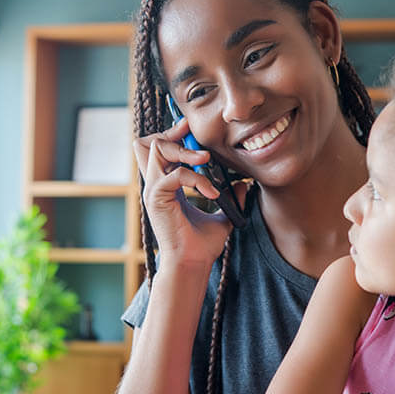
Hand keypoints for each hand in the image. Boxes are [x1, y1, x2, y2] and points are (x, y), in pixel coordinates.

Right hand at [132, 118, 249, 269]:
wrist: (193, 264)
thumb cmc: (202, 245)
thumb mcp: (221, 216)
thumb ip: (231, 198)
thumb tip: (245, 184)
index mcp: (165, 185)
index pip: (158, 149)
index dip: (173, 135)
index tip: (191, 129)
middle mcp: (155, 185)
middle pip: (149, 142)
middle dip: (173, 134)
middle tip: (195, 139)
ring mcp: (153, 191)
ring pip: (157, 150)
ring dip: (185, 151)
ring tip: (206, 160)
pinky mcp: (157, 199)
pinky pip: (175, 174)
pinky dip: (196, 178)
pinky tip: (212, 192)